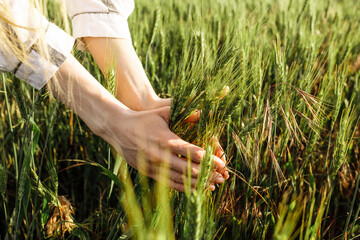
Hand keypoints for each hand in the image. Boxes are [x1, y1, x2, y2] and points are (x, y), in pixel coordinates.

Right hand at [100, 106, 227, 191]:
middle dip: (207, 174)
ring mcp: (152, 166)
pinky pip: (168, 183)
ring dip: (197, 184)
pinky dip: (183, 188)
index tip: (221, 163)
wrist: (118, 129)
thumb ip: (183, 113)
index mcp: (164, 139)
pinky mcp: (148, 173)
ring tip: (213, 185)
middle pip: (188, 169)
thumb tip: (203, 113)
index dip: (208, 159)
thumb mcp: (162, 112)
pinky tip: (194, 189)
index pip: (191, 152)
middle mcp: (159, 155)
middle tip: (222, 176)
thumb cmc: (143, 119)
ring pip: (179, 179)